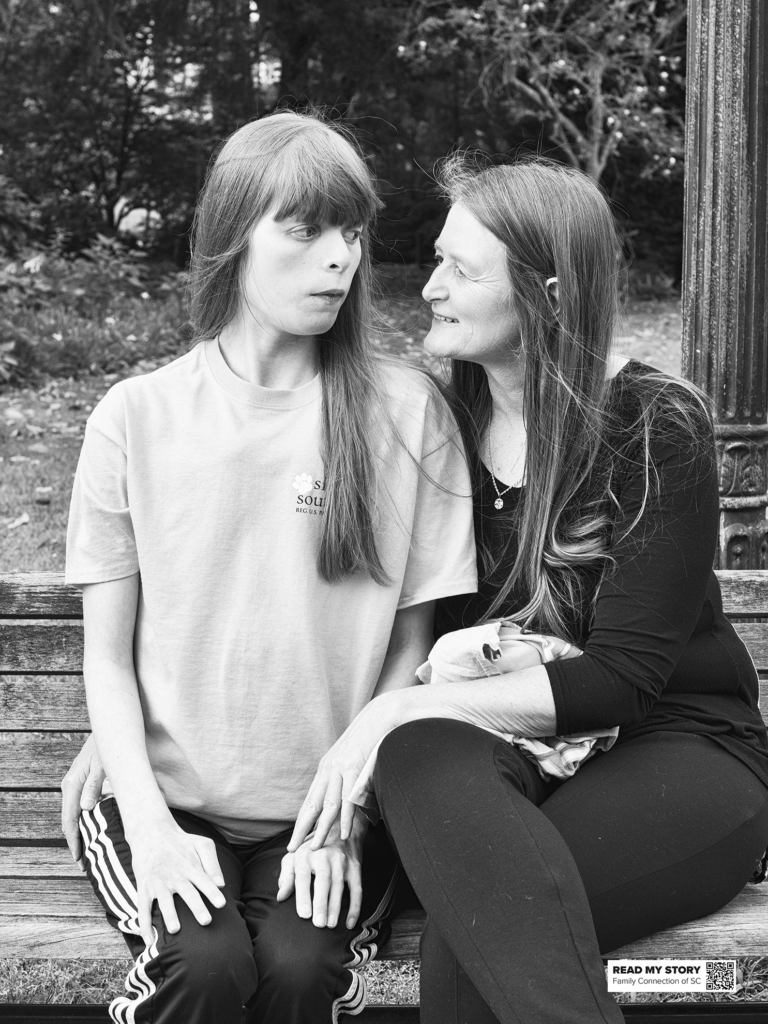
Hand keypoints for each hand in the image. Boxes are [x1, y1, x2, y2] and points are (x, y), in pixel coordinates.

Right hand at [61, 733, 105, 868]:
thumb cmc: (107, 746)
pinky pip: (79, 806)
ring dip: (80, 832)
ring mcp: (75, 783)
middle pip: (69, 821)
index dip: (74, 841)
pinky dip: (83, 820)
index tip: (79, 859)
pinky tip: (92, 828)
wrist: (110, 729)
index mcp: (72, 785)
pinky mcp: (82, 781)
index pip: (70, 820)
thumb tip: (86, 808)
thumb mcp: (103, 765)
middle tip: (84, 863)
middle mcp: (70, 785)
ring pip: (74, 814)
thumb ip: (94, 785)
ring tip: (88, 851)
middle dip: (76, 842)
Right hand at [128, 818, 226, 946]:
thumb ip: (213, 863)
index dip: (213, 892)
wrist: (152, 834)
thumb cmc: (182, 842)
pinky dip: (144, 924)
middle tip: (206, 921)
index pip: (205, 880)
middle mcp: (175, 876)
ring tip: (175, 930)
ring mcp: (158, 882)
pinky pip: (142, 907)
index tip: (222, 904)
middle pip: (188, 893)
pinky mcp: (144, 887)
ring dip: (169, 915)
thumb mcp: (202, 844)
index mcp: (191, 866)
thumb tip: (221, 884)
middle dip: (196, 907)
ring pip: (164, 901)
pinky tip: (148, 940)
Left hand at [277, 813, 366, 928]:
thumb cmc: (311, 848)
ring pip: (339, 886)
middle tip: (319, 924)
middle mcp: (324, 856)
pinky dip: (355, 906)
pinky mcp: (355, 867)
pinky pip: (357, 888)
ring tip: (331, 925)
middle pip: (323, 881)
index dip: (303, 896)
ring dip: (336, 907)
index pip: (303, 876)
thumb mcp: (294, 857)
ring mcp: (341, 861)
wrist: (338, 827)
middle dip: (322, 903)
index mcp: (305, 855)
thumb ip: (286, 876)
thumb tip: (280, 897)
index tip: (304, 914)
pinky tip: (350, 922)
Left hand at [288, 693, 400, 851]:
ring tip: (315, 848)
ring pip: (328, 805)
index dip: (302, 821)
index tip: (294, 839)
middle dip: (301, 829)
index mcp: (326, 768)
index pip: (310, 800)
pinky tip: (343, 833)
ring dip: (321, 829)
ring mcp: (341, 769)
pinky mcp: (355, 768)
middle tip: (292, 849)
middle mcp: (329, 769)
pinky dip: (346, 818)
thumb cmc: (369, 738)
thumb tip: (351, 801)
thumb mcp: (352, 759)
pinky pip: (348, 799)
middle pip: (311, 805)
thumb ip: (348, 779)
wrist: (380, 716)